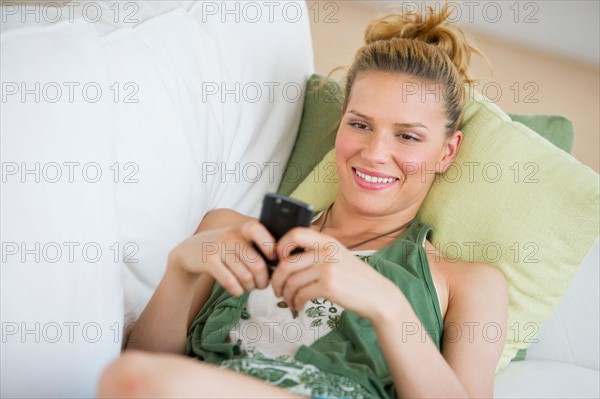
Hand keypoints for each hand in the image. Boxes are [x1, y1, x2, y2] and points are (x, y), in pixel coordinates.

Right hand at [168, 219, 276, 296]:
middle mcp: (231, 235)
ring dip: (250, 287)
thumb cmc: (224, 248)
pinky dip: (237, 291)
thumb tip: (281, 266)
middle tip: (262, 285)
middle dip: (263, 280)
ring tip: (249, 287)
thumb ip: (258, 247)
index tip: (274, 262)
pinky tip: (237, 290)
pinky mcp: (208, 260)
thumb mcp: (239, 240)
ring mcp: (218, 247)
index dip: (271, 249)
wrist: (189, 251)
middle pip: (257, 264)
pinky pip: (229, 281)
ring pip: (245, 276)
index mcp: (243, 228)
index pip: (260, 231)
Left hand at [270, 227, 404, 321]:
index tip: (278, 260)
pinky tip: (299, 306)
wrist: (378, 295)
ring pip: (292, 281)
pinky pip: (301, 294)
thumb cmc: (355, 278)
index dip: (281, 246)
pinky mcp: (328, 286)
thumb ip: (318, 253)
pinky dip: (296, 302)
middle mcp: (327, 251)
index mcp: (328, 241)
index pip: (296, 233)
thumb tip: (287, 259)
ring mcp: (328, 268)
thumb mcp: (339, 256)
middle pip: (287, 263)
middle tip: (277, 290)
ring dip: (287, 295)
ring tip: (290, 301)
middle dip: (277, 279)